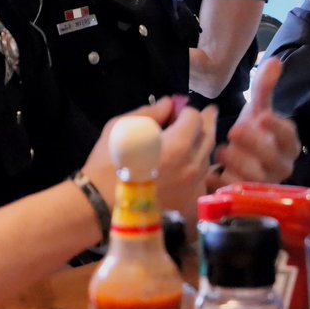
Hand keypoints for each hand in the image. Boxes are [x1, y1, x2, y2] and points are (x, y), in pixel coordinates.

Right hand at [82, 98, 215, 220]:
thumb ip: (151, 112)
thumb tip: (169, 104)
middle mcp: (192, 165)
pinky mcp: (186, 201)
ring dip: (202, 145)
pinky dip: (198, 167)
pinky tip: (191, 162)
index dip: (186, 110)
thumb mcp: (123, 126)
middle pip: (208, 137)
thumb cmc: (109, 162)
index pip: (195, 118)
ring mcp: (191, 186)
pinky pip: (200, 179)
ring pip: (206, 159)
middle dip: (206, 122)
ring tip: (197, 137)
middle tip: (208, 112)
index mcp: (178, 144)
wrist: (101, 203)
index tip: (177, 110)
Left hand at [216, 60, 299, 185]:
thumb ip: (265, 87)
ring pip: (255, 176)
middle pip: (271, 157)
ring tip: (221, 151)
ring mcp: (267, 184)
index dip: (276, 126)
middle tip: (234, 131)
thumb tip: (274, 61)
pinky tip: (212, 172)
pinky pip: (237, 191)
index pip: (288, 136)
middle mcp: (283, 166)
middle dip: (253, 143)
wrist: (238, 162)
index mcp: (289, 144)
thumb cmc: (252, 133)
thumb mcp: (257, 109)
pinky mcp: (248, 198)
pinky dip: (223, 180)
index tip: (262, 116)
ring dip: (236, 161)